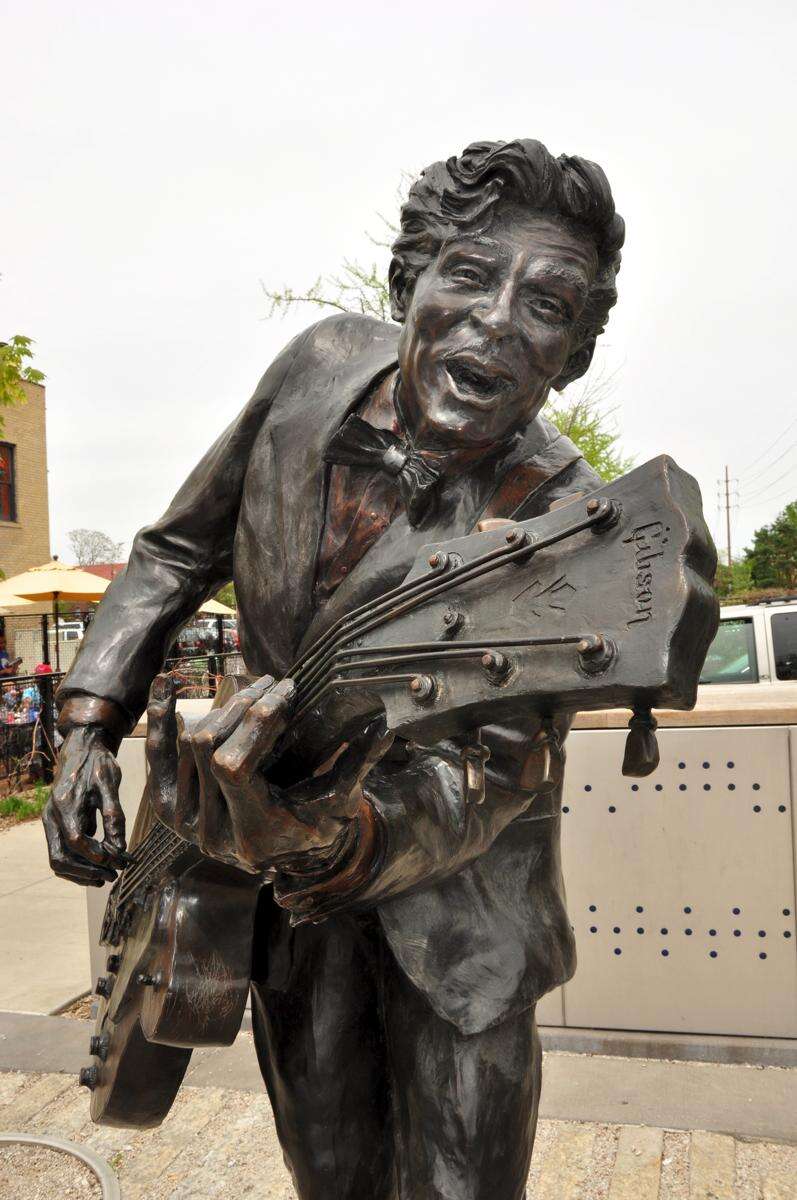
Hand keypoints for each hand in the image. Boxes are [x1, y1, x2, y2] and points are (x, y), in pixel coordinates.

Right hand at [43, 726, 127, 886]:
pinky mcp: (57, 826)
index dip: (95, 854)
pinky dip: (77, 865)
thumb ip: (113, 815)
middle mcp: (52, 816)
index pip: (75, 840)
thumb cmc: (98, 764)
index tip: (117, 861)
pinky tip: (98, 869)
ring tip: (105, 878)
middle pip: (60, 857)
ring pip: (57, 859)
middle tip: (112, 876)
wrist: (82, 750)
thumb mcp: (110, 784)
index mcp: (64, 804)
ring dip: (80, 873)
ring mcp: (51, 822)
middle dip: (86, 871)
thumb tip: (120, 848)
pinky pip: (61, 853)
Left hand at [145, 673, 392, 873]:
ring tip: (250, 690)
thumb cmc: (317, 827)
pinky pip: (157, 760)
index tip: (285, 692)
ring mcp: (186, 824)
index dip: (256, 723)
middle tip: (272, 684)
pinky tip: (165, 685)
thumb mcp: (341, 803)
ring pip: (187, 746)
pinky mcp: (170, 811)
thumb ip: (358, 767)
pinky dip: (162, 720)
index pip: (234, 766)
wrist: (284, 857)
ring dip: (219, 709)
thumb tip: (385, 729)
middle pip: (208, 749)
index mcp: (252, 832)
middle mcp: (212, 833)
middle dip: (242, 707)